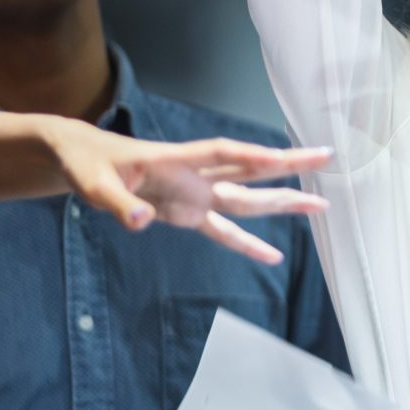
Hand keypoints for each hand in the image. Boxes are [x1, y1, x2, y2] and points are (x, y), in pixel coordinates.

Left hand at [47, 122, 328, 264]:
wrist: (83, 161)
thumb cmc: (86, 164)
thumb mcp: (90, 182)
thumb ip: (117, 203)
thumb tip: (142, 223)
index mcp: (173, 159)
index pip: (219, 153)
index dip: (248, 154)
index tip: (278, 156)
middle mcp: (193, 176)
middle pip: (248, 170)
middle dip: (287, 166)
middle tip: (326, 158)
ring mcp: (195, 195)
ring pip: (247, 197)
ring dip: (282, 201)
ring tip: (321, 205)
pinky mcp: (189, 214)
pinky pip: (224, 230)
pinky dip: (247, 245)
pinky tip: (273, 257)